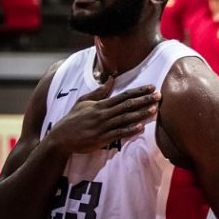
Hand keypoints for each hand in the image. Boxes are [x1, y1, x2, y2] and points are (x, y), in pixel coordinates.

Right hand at [46, 77, 160, 155]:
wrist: (60, 139)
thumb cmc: (73, 119)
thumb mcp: (83, 102)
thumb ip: (99, 92)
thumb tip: (111, 79)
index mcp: (100, 105)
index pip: (123, 95)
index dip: (138, 91)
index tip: (151, 87)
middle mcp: (103, 115)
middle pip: (127, 105)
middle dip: (144, 100)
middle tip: (159, 95)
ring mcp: (103, 127)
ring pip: (125, 119)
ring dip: (141, 114)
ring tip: (154, 109)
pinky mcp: (102, 139)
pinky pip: (118, 134)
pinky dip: (129, 130)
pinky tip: (140, 127)